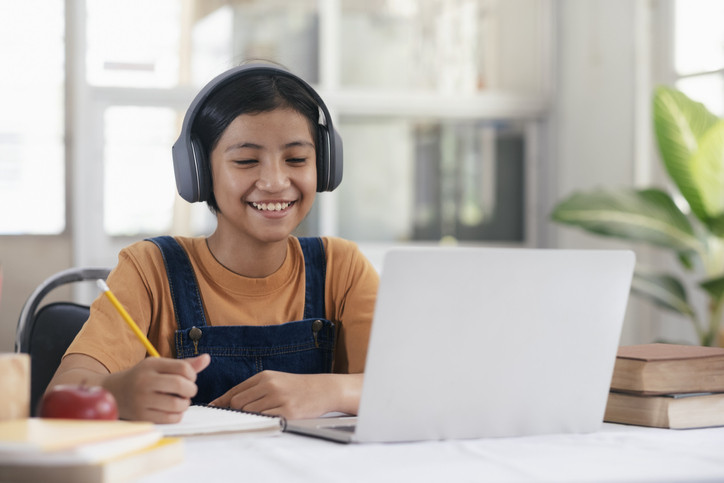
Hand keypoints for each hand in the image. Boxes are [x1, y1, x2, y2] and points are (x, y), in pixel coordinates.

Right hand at [105, 354, 210, 422]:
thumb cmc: (143, 377)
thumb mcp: (160, 366)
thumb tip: (207, 358)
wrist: (113, 391)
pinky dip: (177, 415)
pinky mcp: (141, 416)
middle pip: (180, 385)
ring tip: (180, 401)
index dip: (192, 374)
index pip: (183, 368)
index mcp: (151, 365)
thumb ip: (184, 364)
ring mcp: (142, 400)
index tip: (189, 378)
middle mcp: (145, 381)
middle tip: (188, 391)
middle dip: (191, 389)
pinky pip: (170, 419)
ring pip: (176, 404)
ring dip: (185, 404)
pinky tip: (173, 410)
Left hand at [209, 371, 362, 419]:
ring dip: (249, 417)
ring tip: (262, 415)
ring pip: (249, 412)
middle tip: (242, 415)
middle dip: (235, 411)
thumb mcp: (275, 380)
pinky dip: (262, 422)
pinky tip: (269, 418)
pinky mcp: (287, 412)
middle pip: (238, 403)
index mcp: (265, 376)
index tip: (211, 410)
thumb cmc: (297, 387)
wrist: (323, 389)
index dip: (221, 402)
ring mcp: (279, 399)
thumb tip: (227, 402)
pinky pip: (264, 420)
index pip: (235, 391)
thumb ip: (253, 389)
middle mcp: (270, 385)